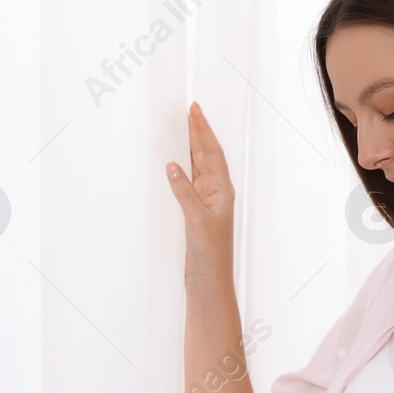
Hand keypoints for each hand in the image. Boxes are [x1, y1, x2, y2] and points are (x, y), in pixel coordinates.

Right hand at [166, 102, 235, 262]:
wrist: (208, 281)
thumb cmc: (210, 254)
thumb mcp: (197, 220)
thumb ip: (184, 192)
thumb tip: (172, 166)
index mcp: (222, 191)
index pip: (212, 153)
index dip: (203, 131)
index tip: (194, 111)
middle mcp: (215, 193)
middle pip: (205, 156)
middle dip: (197, 133)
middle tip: (188, 111)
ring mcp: (204, 203)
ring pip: (196, 168)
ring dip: (189, 149)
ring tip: (181, 129)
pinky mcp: (193, 214)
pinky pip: (186, 185)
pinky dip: (179, 171)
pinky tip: (172, 164)